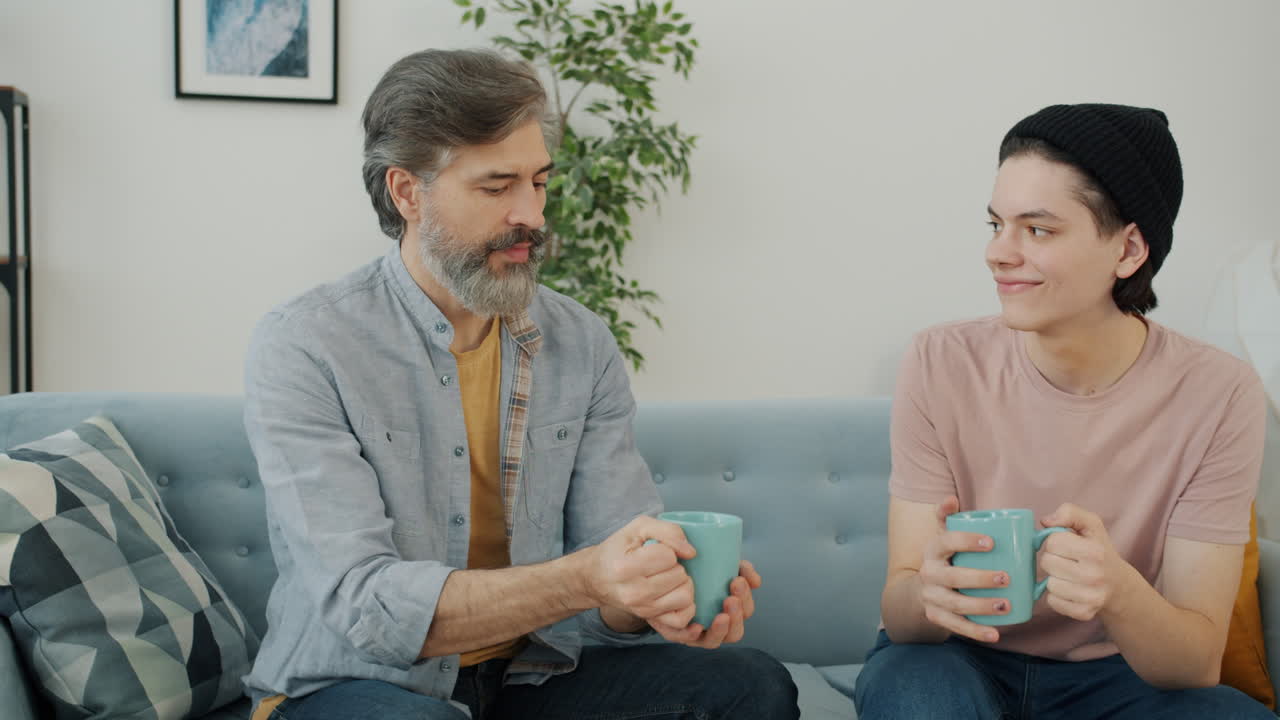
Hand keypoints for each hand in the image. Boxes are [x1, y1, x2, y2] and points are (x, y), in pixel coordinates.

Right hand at [583, 515, 696, 621]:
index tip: (655, 550)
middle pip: (679, 576)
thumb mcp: (638, 528)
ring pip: (684, 596)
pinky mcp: (650, 619)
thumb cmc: (617, 550)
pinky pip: (680, 621)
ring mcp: (642, 609)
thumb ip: (667, 530)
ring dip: (682, 583)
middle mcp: (634, 593)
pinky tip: (677, 594)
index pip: (668, 556)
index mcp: (626, 567)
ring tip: (669, 577)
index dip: (667, 549)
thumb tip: (690, 552)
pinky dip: (686, 608)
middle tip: (661, 564)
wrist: (596, 578)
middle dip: (675, 565)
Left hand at [649, 560, 761, 648]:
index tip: (740, 579)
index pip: (746, 609)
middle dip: (739, 614)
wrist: (652, 569)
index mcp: (727, 605)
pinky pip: (688, 640)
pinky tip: (697, 626)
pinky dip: (695, 635)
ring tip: (723, 612)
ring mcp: (697, 630)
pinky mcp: (677, 632)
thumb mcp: (716, 559)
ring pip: (717, 639)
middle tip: (732, 596)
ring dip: (724, 627)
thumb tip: (755, 579)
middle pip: (736, 629)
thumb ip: (738, 564)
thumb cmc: (690, 564)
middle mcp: (715, 621)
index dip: (747, 598)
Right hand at [917, 496, 1012, 642]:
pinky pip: (956, 627)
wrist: (919, 591)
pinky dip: (976, 632)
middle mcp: (929, 573)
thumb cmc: (944, 559)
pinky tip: (995, 633)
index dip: (967, 541)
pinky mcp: (937, 617)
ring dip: (982, 606)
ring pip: (956, 604)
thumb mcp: (941, 537)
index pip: (947, 542)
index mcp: (933, 550)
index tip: (992, 542)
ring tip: (1006, 605)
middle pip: (953, 577)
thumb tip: (951, 499)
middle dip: (980, 578)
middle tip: (1006, 578)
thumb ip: (947, 516)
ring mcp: (932, 597)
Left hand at [1039, 504, 1128, 621]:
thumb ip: (1070, 512)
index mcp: (1095, 551)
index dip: (1055, 540)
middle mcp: (1094, 575)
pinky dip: (1056, 595)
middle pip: (1047, 562)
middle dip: (1053, 559)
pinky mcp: (1083, 612)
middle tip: (1068, 561)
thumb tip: (1046, 521)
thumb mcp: (1091, 524)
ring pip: (1049, 583)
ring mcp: (1090, 597)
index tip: (1067, 544)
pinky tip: (1070, 590)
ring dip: (1055, 578)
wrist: (1119, 585)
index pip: (1052, 541)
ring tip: (1070, 575)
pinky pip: (1052, 601)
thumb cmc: (1099, 551)